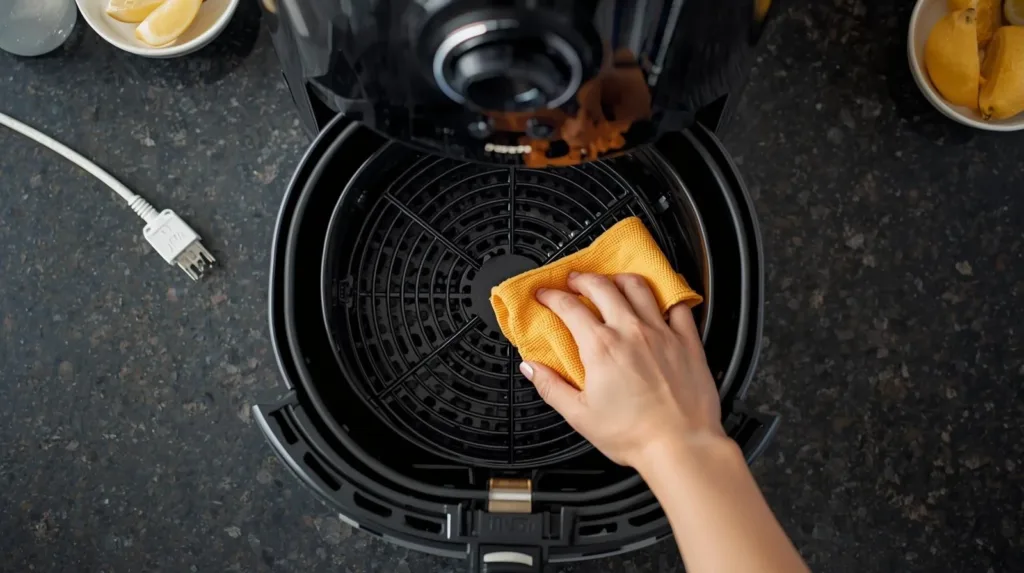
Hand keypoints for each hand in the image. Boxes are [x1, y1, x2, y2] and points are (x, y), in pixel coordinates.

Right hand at [520, 272, 724, 470]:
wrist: (680, 446)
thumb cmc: (633, 435)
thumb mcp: (580, 416)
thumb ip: (551, 387)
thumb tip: (531, 368)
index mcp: (601, 347)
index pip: (569, 307)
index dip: (552, 296)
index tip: (545, 295)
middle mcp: (631, 332)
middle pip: (602, 287)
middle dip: (583, 279)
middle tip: (575, 281)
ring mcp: (661, 333)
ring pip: (639, 288)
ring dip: (620, 279)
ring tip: (612, 282)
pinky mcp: (687, 342)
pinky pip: (678, 307)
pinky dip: (666, 298)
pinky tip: (660, 302)